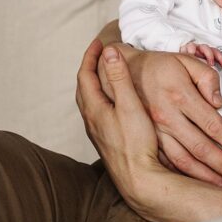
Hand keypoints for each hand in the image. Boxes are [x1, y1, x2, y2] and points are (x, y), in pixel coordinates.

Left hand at [77, 39, 165, 213]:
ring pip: (89, 101)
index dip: (91, 56)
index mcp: (93, 108)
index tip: (99, 42)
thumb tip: (109, 53)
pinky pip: (96, 112)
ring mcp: (97, 132)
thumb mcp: (130, 105)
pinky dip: (101, 98)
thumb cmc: (136, 143)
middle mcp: (90, 120)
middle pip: (83, 88)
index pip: (85, 75)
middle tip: (99, 55)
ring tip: (104, 75)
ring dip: (94, 84)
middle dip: (90, 68)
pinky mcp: (106, 141)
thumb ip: (119, 79)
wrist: (138, 179)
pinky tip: (112, 103)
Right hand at [79, 40, 221, 221]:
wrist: (125, 70)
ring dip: (205, 176)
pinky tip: (196, 183)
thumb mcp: (187, 60)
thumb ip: (207, 77)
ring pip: (182, 161)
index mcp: (180, 96)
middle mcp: (167, 117)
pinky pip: (165, 162)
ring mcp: (154, 131)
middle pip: (200, 148)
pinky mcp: (146, 139)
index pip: (213, 125)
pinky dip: (182, 176)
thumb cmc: (161, 65)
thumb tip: (219, 103)